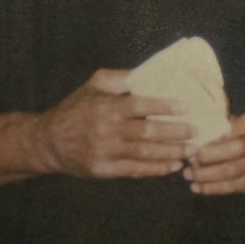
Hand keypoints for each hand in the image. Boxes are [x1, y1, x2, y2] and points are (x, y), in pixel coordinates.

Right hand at [35, 69, 194, 178]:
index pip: (139, 105)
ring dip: (171, 152)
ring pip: (144, 153)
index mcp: (106, 106)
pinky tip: (173, 165)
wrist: (48, 142)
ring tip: (191, 150)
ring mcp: (105, 152)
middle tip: (196, 131)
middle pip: (147, 132)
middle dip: (175, 132)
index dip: (163, 106)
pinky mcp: (104, 170)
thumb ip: (121, 78)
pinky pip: (135, 171)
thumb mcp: (94, 85)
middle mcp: (106, 129)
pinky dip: (156, 169)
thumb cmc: (77, 109)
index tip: (185, 107)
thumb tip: (150, 72)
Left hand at [184, 106, 244, 196]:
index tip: (205, 134)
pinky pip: (233, 187)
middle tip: (191, 157)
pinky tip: (196, 187)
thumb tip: (199, 134)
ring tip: (189, 174)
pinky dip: (212, 188)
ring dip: (206, 174)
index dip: (226, 129)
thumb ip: (229, 124)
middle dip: (211, 154)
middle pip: (238, 148)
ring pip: (232, 171)